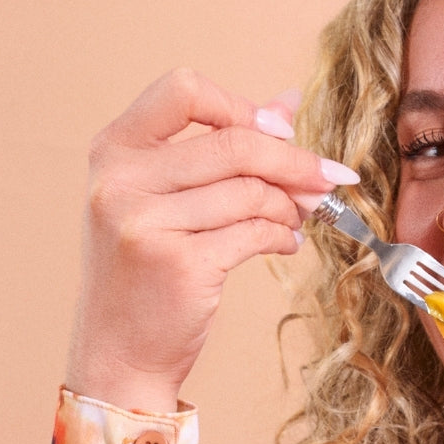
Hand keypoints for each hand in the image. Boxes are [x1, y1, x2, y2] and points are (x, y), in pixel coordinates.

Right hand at [64, 68, 356, 410]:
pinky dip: (283, 238)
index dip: (242, 107)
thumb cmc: (148, 272)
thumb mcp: (166, 199)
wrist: (119, 352)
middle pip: (235, 144)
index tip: (283, 133)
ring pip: (252, 192)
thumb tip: (286, 101)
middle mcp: (121, 181)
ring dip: (291, 207)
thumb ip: (221, 146)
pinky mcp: (181, 265)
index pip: (184, 91)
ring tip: (297, 221)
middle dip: (296, 163)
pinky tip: (286, 244)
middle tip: (330, 180)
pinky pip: (257, 234)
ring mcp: (146, 223)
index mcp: (113, 150)